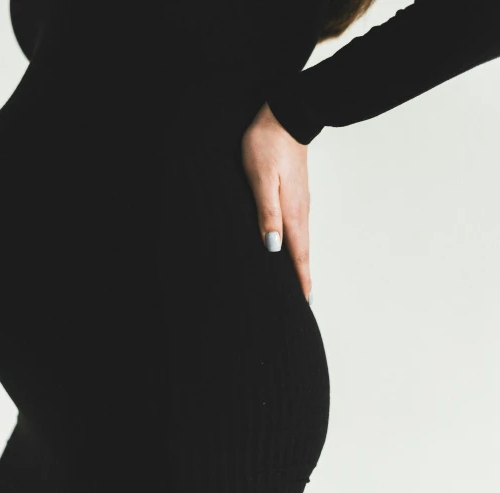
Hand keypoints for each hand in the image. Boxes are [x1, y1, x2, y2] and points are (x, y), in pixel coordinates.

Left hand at [241, 102, 311, 303]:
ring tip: (299, 284)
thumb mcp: (261, 179)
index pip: (297, 254)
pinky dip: (297, 245)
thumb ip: (266, 212)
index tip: (304, 304)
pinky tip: (289, 249)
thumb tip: (274, 247)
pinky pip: (297, 228)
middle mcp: (300, 210)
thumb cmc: (266, 146)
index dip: (300, 280)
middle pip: (303, 252)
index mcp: (292, 211)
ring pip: (301, 241)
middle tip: (304, 305)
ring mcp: (300, 202)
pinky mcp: (295, 193)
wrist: (284, 116)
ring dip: (300, 264)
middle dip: (303, 278)